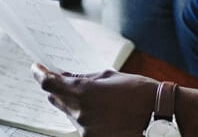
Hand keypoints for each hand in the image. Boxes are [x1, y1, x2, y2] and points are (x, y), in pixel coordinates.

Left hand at [33, 64, 157, 136]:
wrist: (161, 117)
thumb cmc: (139, 92)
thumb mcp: (110, 77)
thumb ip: (85, 78)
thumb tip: (67, 77)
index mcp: (83, 91)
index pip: (49, 83)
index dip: (39, 74)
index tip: (36, 68)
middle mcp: (80, 113)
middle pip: (56, 99)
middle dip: (57, 88)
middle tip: (60, 79)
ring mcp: (86, 130)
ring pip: (69, 113)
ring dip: (74, 104)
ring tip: (94, 98)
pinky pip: (81, 126)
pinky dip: (85, 117)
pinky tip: (100, 112)